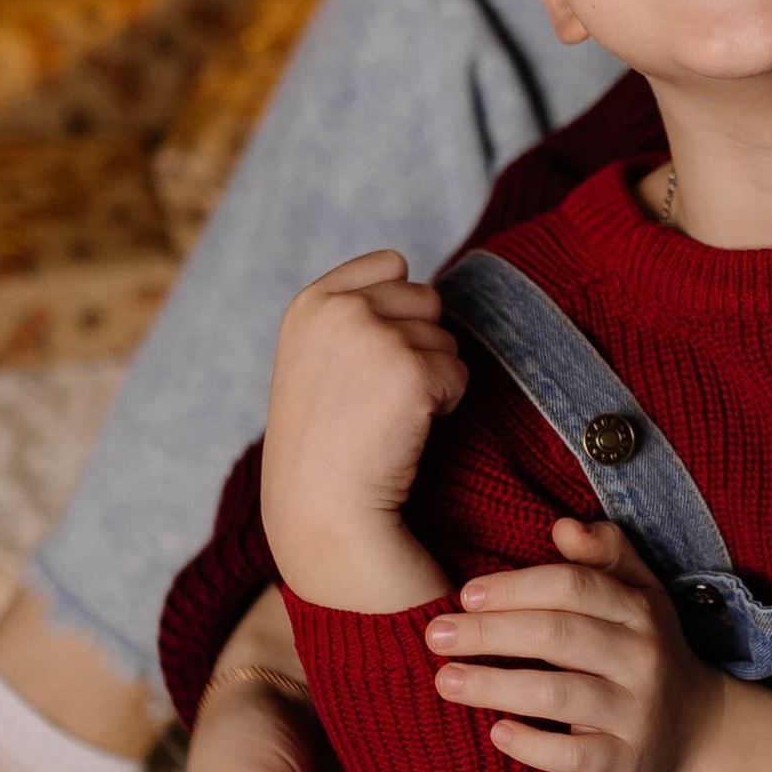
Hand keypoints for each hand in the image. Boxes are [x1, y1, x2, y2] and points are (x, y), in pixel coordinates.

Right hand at [261, 250, 464, 606]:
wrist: (323, 507)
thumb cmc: (324, 444)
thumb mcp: (313, 358)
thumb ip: (351, 314)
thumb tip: (409, 274)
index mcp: (311, 301)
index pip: (392, 263)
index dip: (400, 312)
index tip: (375, 361)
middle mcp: (340, 308)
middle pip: (427, 299)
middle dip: (420, 344)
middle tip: (381, 397)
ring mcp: (375, 335)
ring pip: (446, 338)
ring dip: (432, 377)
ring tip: (388, 416)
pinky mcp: (412, 370)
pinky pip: (459, 374)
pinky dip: (445, 404)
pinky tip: (406, 431)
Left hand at [425, 516, 728, 771]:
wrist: (700, 729)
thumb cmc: (648, 651)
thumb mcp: (641, 594)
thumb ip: (605, 554)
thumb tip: (562, 526)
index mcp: (639, 609)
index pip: (573, 586)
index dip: (515, 587)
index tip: (465, 595)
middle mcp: (642, 656)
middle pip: (559, 635)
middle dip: (491, 633)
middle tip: (436, 635)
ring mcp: (636, 710)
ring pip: (560, 694)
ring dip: (496, 686)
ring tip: (445, 681)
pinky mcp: (628, 759)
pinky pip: (576, 754)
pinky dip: (534, 745)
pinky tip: (497, 734)